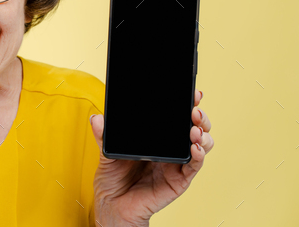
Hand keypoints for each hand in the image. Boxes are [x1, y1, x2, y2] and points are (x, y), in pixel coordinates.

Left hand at [89, 89, 213, 225]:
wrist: (112, 205)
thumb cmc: (112, 178)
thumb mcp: (106, 152)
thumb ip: (103, 136)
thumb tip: (97, 118)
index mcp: (156, 137)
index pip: (176, 117)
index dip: (187, 104)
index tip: (193, 94)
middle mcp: (170, 148)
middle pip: (194, 127)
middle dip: (199, 116)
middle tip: (193, 109)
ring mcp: (176, 163)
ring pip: (201, 144)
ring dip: (202, 134)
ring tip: (194, 130)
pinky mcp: (179, 179)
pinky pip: (194, 166)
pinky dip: (199, 156)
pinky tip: (195, 148)